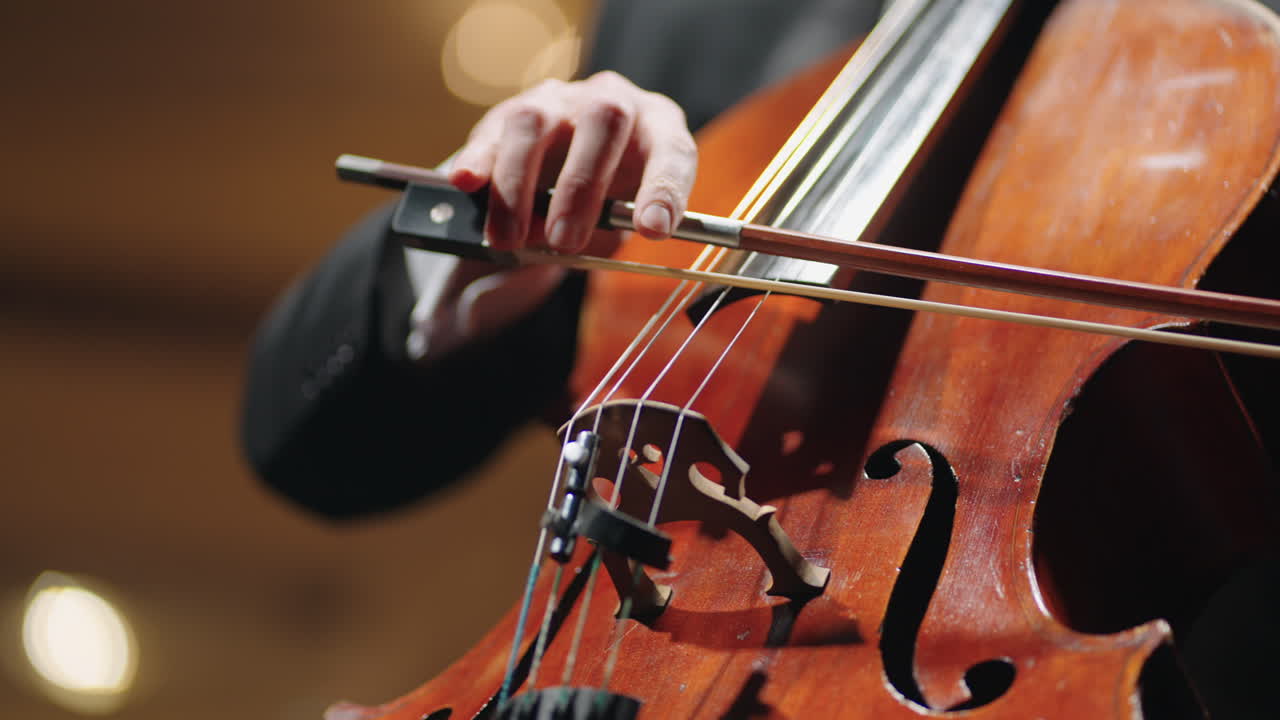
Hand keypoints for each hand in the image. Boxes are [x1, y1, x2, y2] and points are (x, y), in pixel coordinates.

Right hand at [448, 71, 698, 253]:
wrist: (557, 185)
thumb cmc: (604, 207)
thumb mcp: (618, 225)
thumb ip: (607, 236)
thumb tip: (571, 248)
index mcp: (659, 128)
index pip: (672, 149)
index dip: (663, 188)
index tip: (653, 229)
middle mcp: (612, 101)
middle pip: (603, 119)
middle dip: (582, 185)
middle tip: (565, 241)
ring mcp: (558, 101)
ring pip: (534, 125)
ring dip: (519, 187)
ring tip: (510, 240)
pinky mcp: (507, 113)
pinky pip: (490, 132)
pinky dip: (478, 161)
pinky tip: (466, 183)